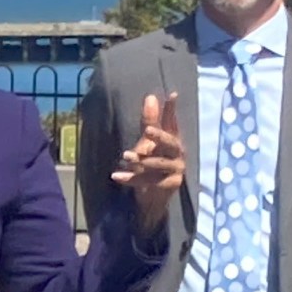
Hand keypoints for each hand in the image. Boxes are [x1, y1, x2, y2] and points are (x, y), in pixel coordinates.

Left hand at [111, 90, 186, 232]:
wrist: (153, 196)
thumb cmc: (151, 164)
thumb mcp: (147, 142)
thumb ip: (149, 121)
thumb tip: (150, 97)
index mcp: (172, 141)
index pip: (172, 123)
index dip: (171, 110)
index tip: (172, 95)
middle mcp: (177, 154)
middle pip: (171, 143)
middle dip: (160, 137)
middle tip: (148, 130)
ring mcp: (176, 170)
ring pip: (158, 163)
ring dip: (141, 159)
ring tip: (125, 155)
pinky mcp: (170, 184)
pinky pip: (147, 181)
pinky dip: (130, 179)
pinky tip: (115, 176)